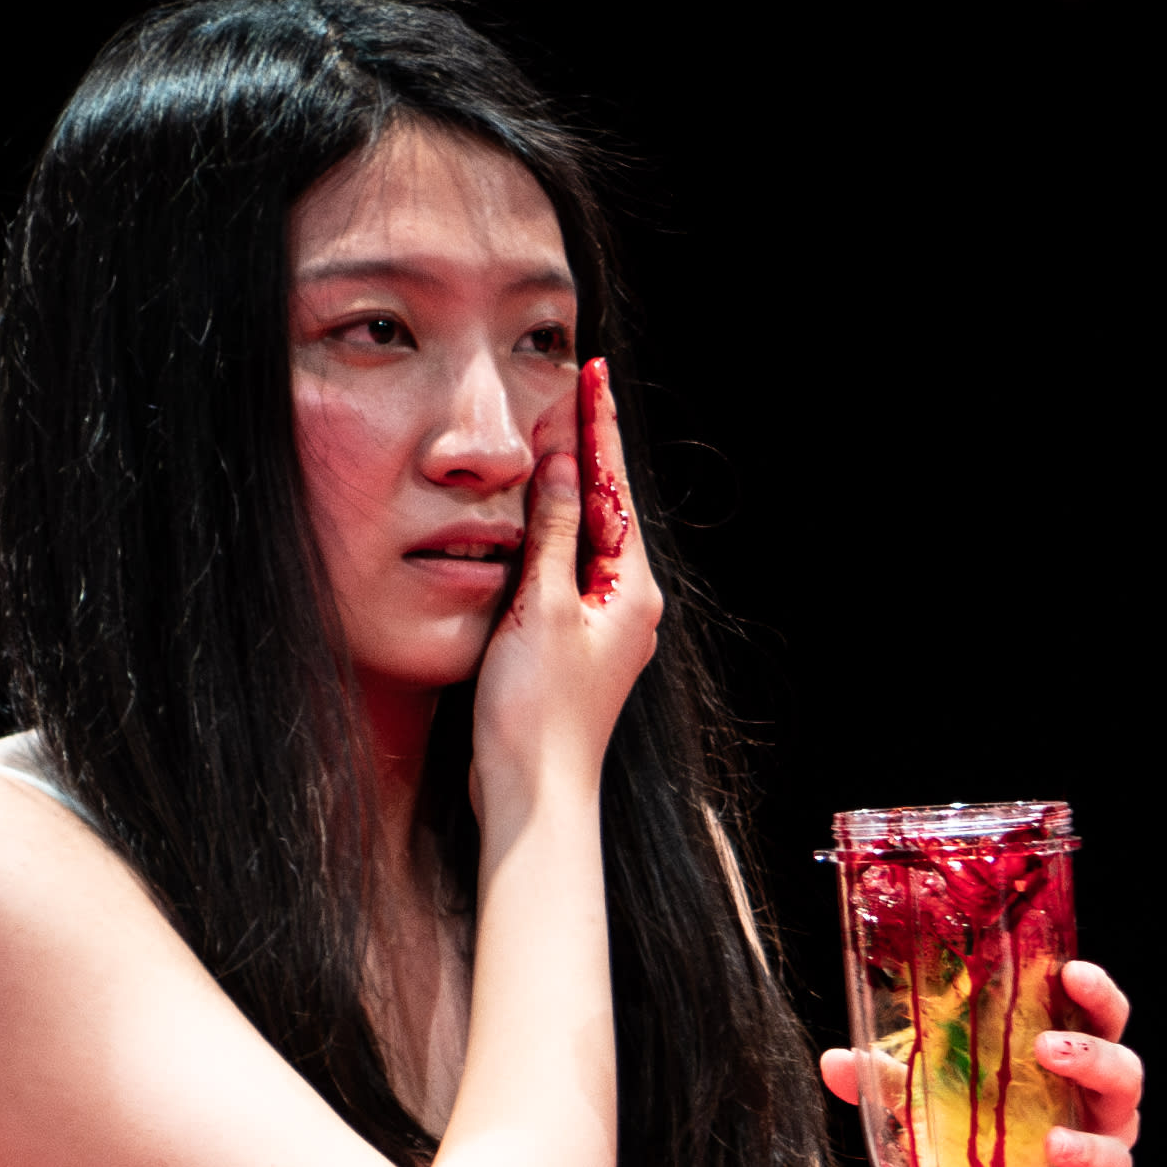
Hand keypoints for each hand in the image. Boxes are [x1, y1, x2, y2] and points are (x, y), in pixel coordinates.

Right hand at [469, 357, 665, 810]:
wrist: (535, 792)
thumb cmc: (535, 710)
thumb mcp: (540, 606)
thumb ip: (552, 532)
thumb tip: (564, 465)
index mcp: (632, 589)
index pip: (614, 488)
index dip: (598, 428)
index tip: (593, 375)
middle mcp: (630, 604)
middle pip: (607, 507)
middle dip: (590, 448)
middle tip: (580, 386)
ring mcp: (608, 625)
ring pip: (588, 536)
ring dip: (573, 485)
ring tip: (562, 431)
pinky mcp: (579, 644)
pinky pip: (572, 568)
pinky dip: (557, 530)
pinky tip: (541, 512)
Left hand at [821, 957, 1149, 1166]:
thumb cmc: (974, 1159)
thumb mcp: (930, 1114)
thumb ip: (892, 1086)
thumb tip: (836, 1061)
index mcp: (1071, 1076)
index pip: (1103, 1023)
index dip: (1098, 995)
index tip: (1072, 972)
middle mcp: (1098, 1120)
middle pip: (1124, 1078)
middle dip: (1094, 1058)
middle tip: (1048, 1048)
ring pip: (1114, 1155)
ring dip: (1087, 1147)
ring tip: (1052, 1143)